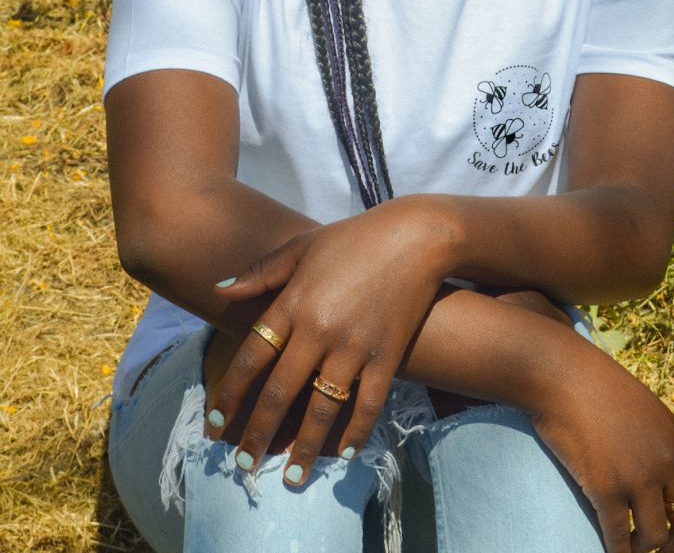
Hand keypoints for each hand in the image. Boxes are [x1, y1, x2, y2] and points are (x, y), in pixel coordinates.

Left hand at [207, 196, 453, 484]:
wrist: (415, 238)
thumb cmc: (353, 239)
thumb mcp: (301, 247)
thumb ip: (259, 273)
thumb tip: (217, 290)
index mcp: (293, 303)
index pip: (251, 358)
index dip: (230, 395)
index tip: (214, 425)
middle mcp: (319, 330)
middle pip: (280, 393)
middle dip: (258, 433)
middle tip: (243, 466)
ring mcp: (354, 347)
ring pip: (321, 409)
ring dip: (304, 449)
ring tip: (291, 479)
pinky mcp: (387, 356)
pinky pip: (367, 404)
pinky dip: (356, 432)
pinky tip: (344, 455)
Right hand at [530, 340, 673, 552]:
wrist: (562, 375)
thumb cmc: (598, 388)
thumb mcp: (647, 411)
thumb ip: (663, 444)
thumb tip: (669, 483)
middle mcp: (666, 463)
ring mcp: (637, 477)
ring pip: (655, 537)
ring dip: (646, 550)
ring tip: (633, 550)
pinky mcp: (606, 488)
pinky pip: (619, 535)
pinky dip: (618, 551)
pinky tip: (614, 552)